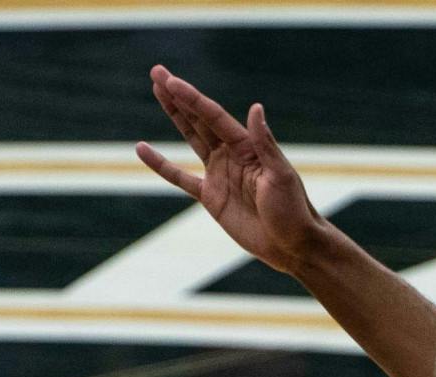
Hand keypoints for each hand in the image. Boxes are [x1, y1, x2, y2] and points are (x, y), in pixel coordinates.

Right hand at [137, 65, 328, 272]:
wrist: (293, 246)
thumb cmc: (293, 210)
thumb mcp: (280, 175)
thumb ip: (265, 143)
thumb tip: (256, 107)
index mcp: (248, 147)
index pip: (214, 117)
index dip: (191, 98)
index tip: (170, 81)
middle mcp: (232, 155)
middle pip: (199, 119)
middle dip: (179, 96)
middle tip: (157, 72)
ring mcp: (220, 174)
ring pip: (191, 138)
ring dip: (175, 116)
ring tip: (158, 91)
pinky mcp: (211, 197)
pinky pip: (180, 177)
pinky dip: (162, 165)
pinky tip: (141, 149)